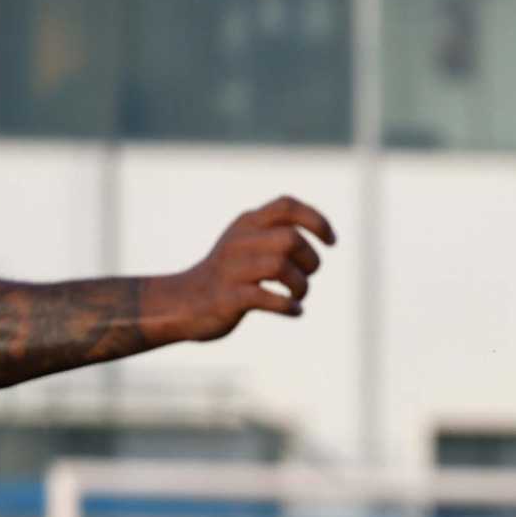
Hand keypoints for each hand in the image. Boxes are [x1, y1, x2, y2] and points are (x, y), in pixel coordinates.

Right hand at [152, 196, 333, 341]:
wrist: (184, 300)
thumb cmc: (229, 273)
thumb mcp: (250, 241)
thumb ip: (278, 230)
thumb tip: (321, 226)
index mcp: (248, 224)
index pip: (287, 206)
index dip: (317, 220)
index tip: (331, 242)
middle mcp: (240, 240)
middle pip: (291, 239)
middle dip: (311, 261)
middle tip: (306, 277)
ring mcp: (232, 268)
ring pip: (280, 266)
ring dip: (301, 286)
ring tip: (297, 296)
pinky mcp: (228, 297)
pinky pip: (265, 297)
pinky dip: (287, 306)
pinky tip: (294, 311)